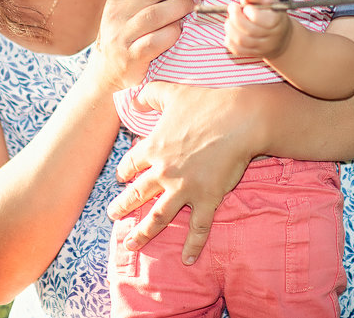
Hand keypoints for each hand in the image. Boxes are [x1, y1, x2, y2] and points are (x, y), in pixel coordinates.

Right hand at [93, 0, 195, 91]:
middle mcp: (116, 13)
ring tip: (194, 5)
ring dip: (180, 7)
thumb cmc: (127, 36)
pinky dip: (172, 33)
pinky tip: (180, 30)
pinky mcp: (131, 56)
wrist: (107, 73)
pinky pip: (155, 40)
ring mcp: (121, 35)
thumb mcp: (130, 10)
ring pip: (155, 14)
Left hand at [107, 82, 255, 263]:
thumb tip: (132, 96)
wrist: (240, 118)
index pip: (131, 165)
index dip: (124, 172)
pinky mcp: (207, 199)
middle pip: (137, 194)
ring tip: (131, 244)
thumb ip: (149, 94)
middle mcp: (164, 172)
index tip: (121, 179)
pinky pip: (198, 228)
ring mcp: (184, 189)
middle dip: (123, 207)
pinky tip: (186, 260)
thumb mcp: (172, 92)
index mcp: (153, 148)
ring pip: (158, 217)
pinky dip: (192, 246)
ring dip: (143, 233)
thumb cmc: (207, 103)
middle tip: (113, 216)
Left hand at [225, 0, 292, 58]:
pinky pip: (238, 50)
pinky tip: (229, 33)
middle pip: (248, 30)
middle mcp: (271, 36)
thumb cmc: (274, 17)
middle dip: (235, 18)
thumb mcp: (270, 5)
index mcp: (277, 21)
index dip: (248, 11)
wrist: (282, 39)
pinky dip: (230, 41)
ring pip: (241, 40)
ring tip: (229, 20)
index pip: (258, 18)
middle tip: (231, 8)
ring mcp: (263, 47)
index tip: (245, 6)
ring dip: (230, 28)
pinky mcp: (254, 54)